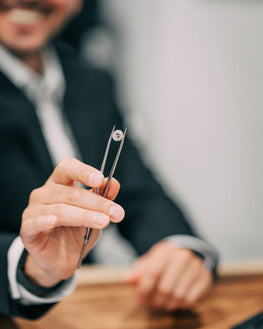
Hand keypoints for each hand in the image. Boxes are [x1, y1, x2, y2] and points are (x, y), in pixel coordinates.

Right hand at [20, 158, 124, 286]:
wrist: (61, 259)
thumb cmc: (76, 231)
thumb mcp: (95, 213)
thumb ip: (103, 197)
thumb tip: (114, 183)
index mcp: (60, 183)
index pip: (68, 168)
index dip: (83, 171)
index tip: (100, 179)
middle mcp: (45, 193)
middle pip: (71, 193)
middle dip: (97, 202)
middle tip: (116, 212)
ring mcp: (34, 210)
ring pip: (60, 209)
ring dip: (85, 216)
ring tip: (103, 221)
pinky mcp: (27, 230)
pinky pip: (34, 223)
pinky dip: (44, 221)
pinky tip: (54, 221)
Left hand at [125, 241, 212, 310]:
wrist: (187, 253)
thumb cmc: (163, 261)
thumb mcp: (149, 262)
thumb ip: (138, 271)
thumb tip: (128, 280)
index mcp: (166, 250)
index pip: (153, 272)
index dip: (144, 289)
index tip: (139, 300)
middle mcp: (183, 256)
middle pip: (165, 287)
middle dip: (156, 300)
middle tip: (153, 304)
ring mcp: (196, 266)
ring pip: (178, 295)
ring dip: (168, 304)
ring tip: (163, 303)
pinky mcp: (206, 277)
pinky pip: (192, 299)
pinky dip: (181, 305)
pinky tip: (176, 301)